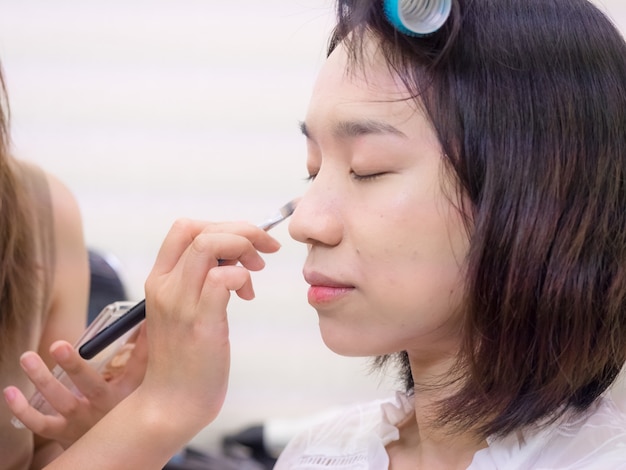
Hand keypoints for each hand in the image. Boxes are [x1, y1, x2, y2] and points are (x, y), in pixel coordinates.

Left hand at [4, 324, 147, 448]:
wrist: (116, 450)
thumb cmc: (124, 408)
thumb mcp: (137, 385)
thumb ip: (138, 355)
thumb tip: (141, 322)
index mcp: (129, 391)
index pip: (139, 364)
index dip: (144, 342)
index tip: (143, 320)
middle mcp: (107, 406)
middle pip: (91, 385)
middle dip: (74, 365)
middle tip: (57, 346)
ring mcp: (84, 421)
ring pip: (61, 401)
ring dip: (41, 379)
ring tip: (27, 357)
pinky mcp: (64, 433)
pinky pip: (40, 423)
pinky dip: (23, 409)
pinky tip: (10, 391)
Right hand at [135, 219, 280, 430]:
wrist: (171, 403)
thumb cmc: (185, 357)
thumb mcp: (185, 309)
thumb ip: (201, 280)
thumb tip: (235, 257)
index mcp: (159, 280)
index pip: (185, 228)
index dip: (221, 225)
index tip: (245, 242)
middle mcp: (166, 287)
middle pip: (201, 230)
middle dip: (241, 231)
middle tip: (263, 251)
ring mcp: (181, 305)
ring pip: (210, 246)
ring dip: (243, 248)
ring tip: (256, 270)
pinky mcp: (201, 324)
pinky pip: (223, 280)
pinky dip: (243, 277)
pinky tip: (248, 296)